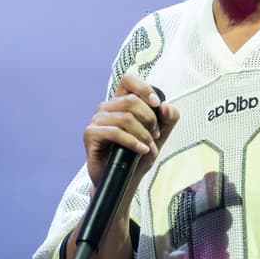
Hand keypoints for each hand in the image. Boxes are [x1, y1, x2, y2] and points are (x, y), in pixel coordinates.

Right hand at [83, 73, 179, 187]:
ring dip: (143, 134)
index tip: (156, 104)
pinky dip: (133, 142)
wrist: (125, 180)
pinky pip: (115, 132)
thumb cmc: (138, 155)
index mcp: (121, 102)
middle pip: (131, 100)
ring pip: (125, 117)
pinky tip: (141, 150)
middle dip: (150, 119)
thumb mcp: (160, 135)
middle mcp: (107, 107)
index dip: (144, 88)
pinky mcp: (91, 134)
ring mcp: (97, 120)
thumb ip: (168, 119)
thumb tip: (166, 106)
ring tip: (148, 147)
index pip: (129, 79)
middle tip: (155, 135)